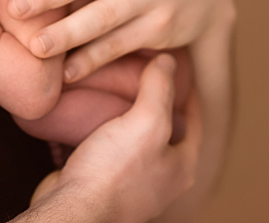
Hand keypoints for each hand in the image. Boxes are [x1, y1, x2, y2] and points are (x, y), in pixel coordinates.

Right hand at [27, 54, 198, 222]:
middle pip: (165, 132)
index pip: (195, 122)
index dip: (188, 93)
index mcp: (181, 167)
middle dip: (155, 104)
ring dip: (126, 117)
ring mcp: (131, 184)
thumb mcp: (147, 121)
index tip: (178, 70)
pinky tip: (90, 115)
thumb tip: (169, 60)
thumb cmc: (114, 172)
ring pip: (134, 141)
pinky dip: (102, 131)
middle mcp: (161, 179)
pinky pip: (107, 150)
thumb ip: (159, 89)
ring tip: (116, 89)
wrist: (73, 210)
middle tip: (144, 75)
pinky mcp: (101, 184)